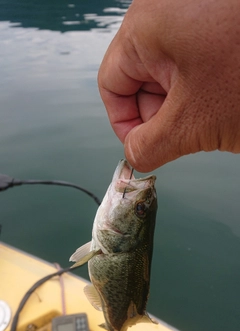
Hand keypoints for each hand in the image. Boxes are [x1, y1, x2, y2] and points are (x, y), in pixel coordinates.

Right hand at [98, 0, 239, 171]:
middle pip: (141, 78)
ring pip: (170, 72)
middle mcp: (165, 10)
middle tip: (188, 133)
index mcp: (145, 28)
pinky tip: (225, 95)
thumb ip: (149, 147)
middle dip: (161, 115)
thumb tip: (132, 158)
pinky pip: (194, 60)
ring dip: (185, 104)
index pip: (112, 85)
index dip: (125, 124)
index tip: (144, 148)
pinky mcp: (215, 19)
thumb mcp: (193, 123)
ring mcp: (193, 12)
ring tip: (216, 111)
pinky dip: (203, 86)